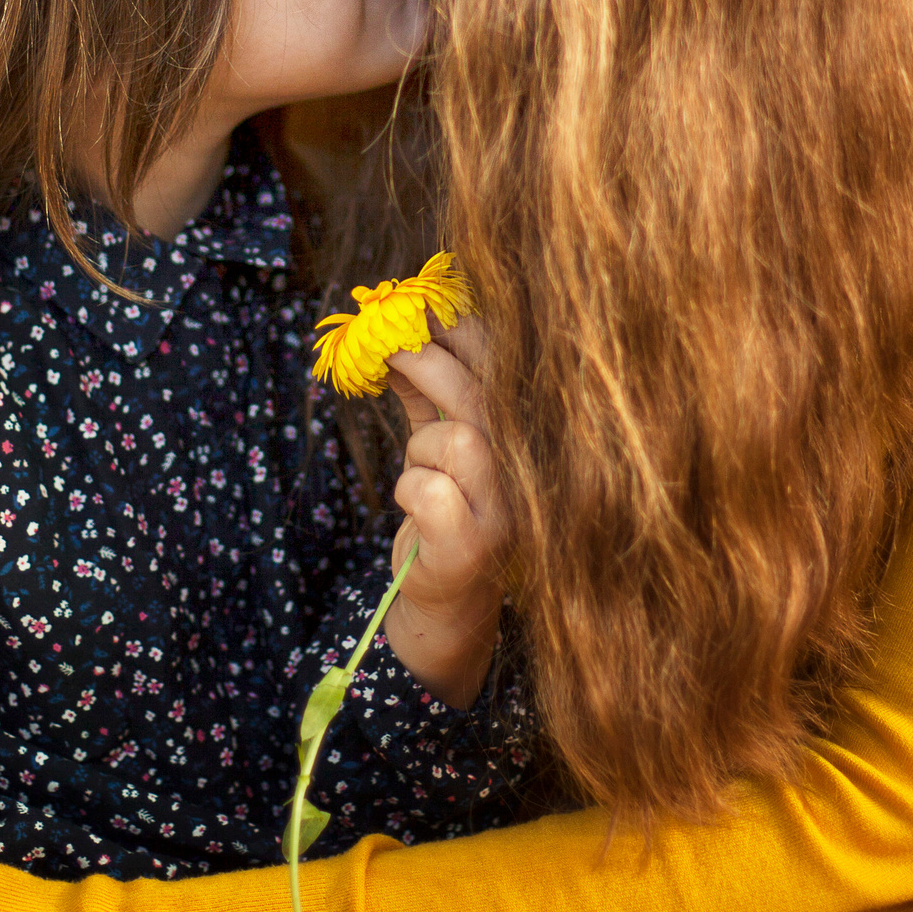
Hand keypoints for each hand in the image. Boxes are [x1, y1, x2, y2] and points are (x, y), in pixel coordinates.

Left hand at [381, 320, 507, 708]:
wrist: (444, 601)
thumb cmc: (442, 511)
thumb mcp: (434, 443)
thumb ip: (428, 393)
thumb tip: (399, 332)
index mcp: (526, 436)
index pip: (508, 364)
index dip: (463, 328)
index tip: (417, 310)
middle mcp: (529, 471)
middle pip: (482, 395)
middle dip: (426, 359)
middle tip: (384, 348)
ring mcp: (506, 511)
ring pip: (456, 441)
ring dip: (421, 447)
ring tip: (418, 469)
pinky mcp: (473, 546)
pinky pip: (429, 490)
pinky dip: (409, 490)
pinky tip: (415, 507)